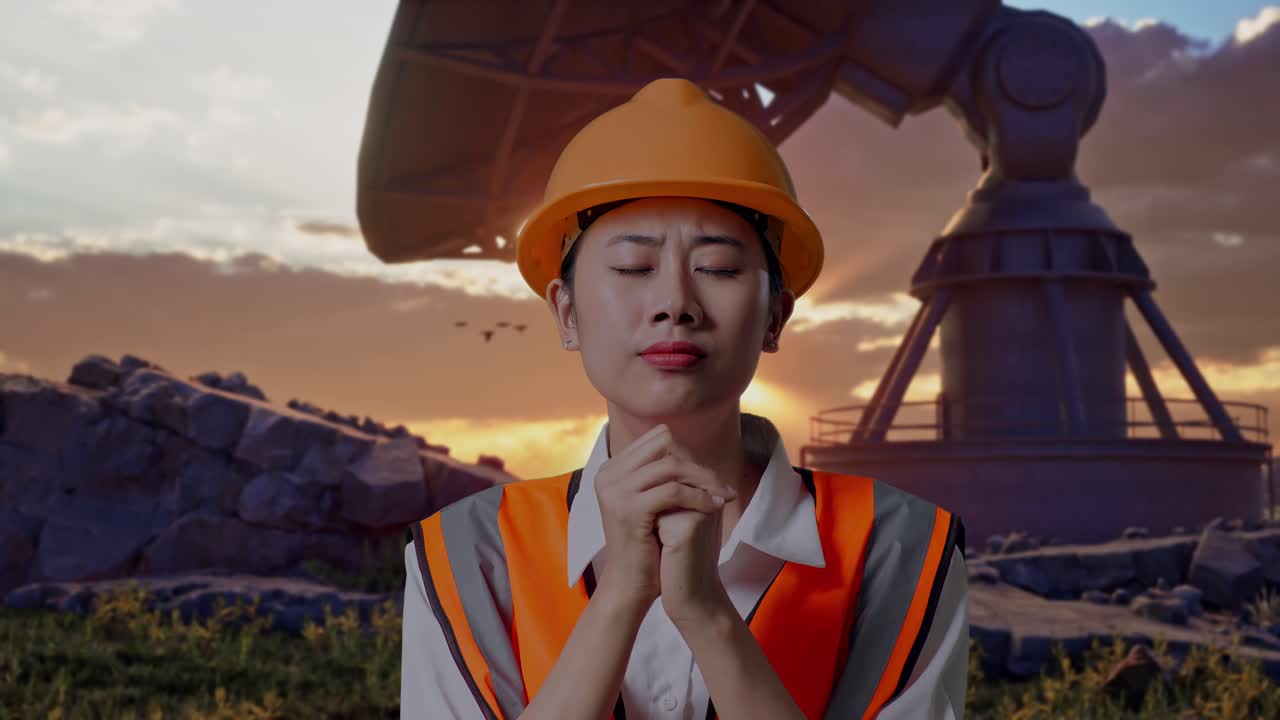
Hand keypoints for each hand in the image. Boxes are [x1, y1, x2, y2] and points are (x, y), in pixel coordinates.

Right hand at [594, 424, 737, 609]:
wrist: (630, 583)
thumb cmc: (646, 544)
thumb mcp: (650, 502)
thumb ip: (660, 475)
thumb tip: (687, 449)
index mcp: (611, 468)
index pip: (658, 438)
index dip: (687, 453)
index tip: (708, 475)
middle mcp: (608, 474)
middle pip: (665, 445)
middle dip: (698, 464)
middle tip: (722, 486)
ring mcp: (615, 490)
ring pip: (672, 466)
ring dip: (704, 480)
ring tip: (723, 496)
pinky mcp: (628, 509)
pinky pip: (674, 491)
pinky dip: (699, 497)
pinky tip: (714, 507)